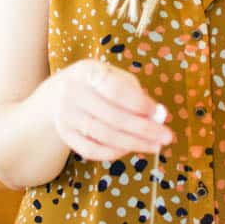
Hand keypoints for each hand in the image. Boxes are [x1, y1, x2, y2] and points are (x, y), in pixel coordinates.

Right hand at [50, 59, 172, 161]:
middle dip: (144, 129)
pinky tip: (131, 149)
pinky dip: (114, 152)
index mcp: (87, 71)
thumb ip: (136, 94)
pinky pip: (91, 150)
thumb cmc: (97, 85)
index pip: (115, 89)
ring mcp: (65, 114)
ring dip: (134, 143)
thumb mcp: (114, 78)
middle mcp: (72, 92)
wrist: (57, 94)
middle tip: (167, 137)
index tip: (159, 114)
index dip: (139, 104)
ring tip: (155, 146)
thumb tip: (159, 117)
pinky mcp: (64, 134)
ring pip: (104, 135)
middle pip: (112, 116)